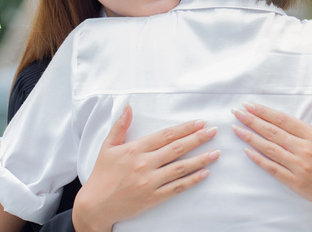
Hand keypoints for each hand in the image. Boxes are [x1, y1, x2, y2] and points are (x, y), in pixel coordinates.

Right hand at [73, 105, 219, 231]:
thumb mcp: (108, 147)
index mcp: (135, 149)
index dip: (185, 128)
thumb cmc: (102, 175)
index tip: (200, 122)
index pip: (166, 135)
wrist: (95, 206)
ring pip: (180, 168)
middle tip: (213, 132)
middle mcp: (144, 164)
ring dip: (201, 159)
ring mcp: (150, 182)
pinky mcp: (153, 198)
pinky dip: (192, 180)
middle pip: (177, 148)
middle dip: (198, 139)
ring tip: (216, 152)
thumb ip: (120, 126)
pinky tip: (205, 173)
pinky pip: (177, 187)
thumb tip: (128, 106)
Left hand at [232, 91, 311, 231]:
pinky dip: (259, 160)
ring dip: (250, 138)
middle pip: (273, 132)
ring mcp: (299, 167)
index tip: (250, 105)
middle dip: (252, 120)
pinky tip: (247, 151)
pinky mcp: (295, 182)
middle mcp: (304, 150)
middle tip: (236, 112)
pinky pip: (273, 169)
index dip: (265, 112)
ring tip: (236, 128)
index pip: (284, 120)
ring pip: (270, 149)